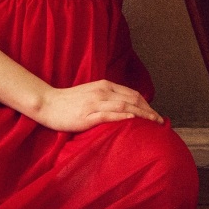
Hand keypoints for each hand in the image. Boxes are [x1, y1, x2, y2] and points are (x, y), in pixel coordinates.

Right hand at [32, 80, 164, 132]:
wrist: (47, 103)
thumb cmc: (69, 101)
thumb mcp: (91, 94)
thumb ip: (107, 97)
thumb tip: (124, 106)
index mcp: (104, 85)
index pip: (132, 94)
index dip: (147, 104)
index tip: (155, 114)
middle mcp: (102, 91)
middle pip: (132, 99)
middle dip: (149, 110)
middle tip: (160, 122)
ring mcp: (95, 103)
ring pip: (124, 107)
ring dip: (142, 115)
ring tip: (154, 124)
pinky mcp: (88, 115)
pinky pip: (109, 115)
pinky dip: (123, 117)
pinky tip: (133, 121)